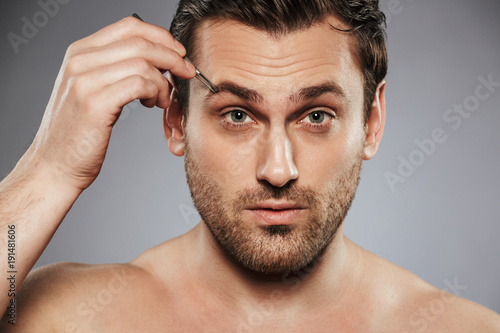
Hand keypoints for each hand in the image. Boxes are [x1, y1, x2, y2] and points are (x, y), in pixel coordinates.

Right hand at [26, 16, 194, 190]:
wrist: (55, 165)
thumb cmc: (79, 131)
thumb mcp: (92, 90)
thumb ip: (114, 68)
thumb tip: (155, 58)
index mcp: (80, 52)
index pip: (129, 26)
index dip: (161, 36)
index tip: (178, 53)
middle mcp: (80, 61)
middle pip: (140, 42)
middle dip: (172, 57)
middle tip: (186, 72)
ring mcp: (85, 81)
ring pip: (143, 63)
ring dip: (164, 82)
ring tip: (163, 100)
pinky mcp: (95, 103)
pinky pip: (140, 84)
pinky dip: (157, 93)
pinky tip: (154, 105)